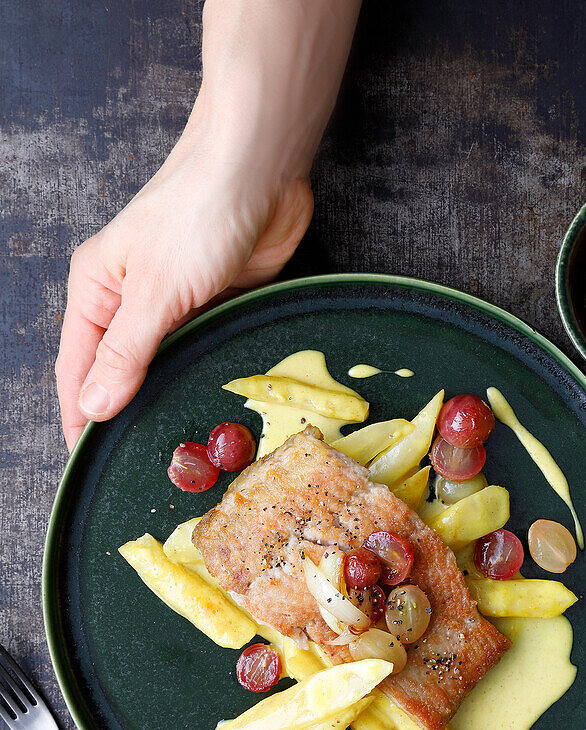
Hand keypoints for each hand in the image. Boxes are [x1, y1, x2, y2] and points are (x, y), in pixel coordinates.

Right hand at [55, 116, 312, 448]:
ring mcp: (176, 302)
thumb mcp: (156, 291)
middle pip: (122, 371)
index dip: (81, 417)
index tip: (90, 460)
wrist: (261, 166)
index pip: (79, 369)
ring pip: (166, 364)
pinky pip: (205, 349)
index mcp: (98, 289)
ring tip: (183, 445)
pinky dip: (208, 373)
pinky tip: (214, 404)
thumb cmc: (198, 209)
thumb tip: (94, 406)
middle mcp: (131, 298)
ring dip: (173, 395)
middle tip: (143, 463)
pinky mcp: (217, 302)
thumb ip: (126, 353)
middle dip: (130, 412)